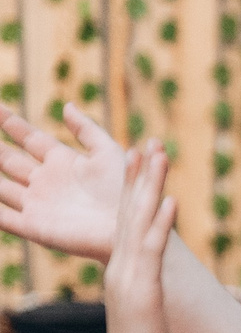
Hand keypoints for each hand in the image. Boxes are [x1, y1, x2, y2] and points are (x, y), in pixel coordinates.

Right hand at [0, 104, 129, 259]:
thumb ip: (87, 130)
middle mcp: (46, 182)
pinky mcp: (35, 227)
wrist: (134, 227)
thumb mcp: (108, 153)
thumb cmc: (129, 190)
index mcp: (63, 162)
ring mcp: (38, 204)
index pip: (28, 138)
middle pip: (8, 160)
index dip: (10, 123)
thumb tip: (68, 105)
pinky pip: (3, 217)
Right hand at [97, 144, 180, 332]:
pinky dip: (160, 225)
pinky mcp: (143, 292)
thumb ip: (143, 297)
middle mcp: (121, 268)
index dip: (134, 190)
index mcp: (122, 272)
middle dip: (140, 175)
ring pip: (138, 223)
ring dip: (149, 187)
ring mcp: (129, 278)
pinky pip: (152, 252)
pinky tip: (170, 200)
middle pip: (129, 212)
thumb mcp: (143, 316)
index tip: (140, 160)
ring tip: (157, 153)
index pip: (126, 222)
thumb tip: (147, 291)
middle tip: (149, 140)